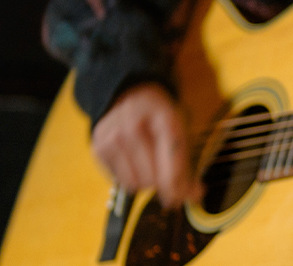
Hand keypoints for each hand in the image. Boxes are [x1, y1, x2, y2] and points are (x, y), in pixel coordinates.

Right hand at [91, 82, 202, 208]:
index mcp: (163, 118)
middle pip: (152, 179)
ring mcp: (112, 136)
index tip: (188, 197)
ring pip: (135, 184)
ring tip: (149, 164)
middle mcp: (133, 124)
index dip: (181, 189)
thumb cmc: (161, 119)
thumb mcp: (181, 133)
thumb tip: (195, 196)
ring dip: (146, 182)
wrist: (131, 95)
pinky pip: (120, 181)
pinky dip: (130, 177)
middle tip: (167, 175)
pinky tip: (134, 161)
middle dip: (164, 183)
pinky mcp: (98, 147)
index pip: (171, 166)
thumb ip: (188, 166)